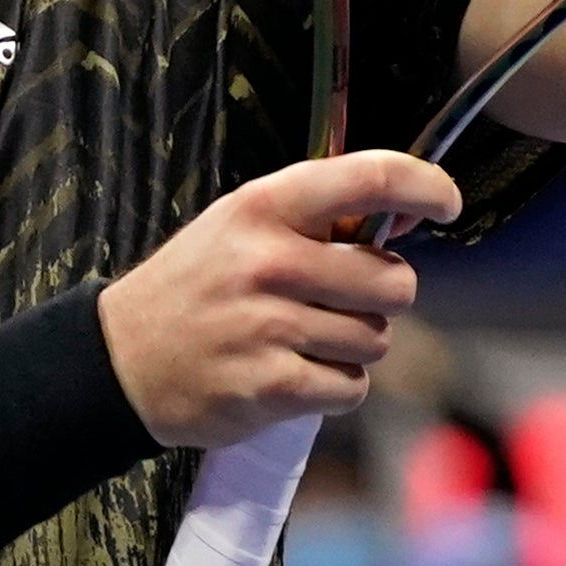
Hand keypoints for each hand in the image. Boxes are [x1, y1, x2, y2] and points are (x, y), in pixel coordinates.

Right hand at [93, 152, 458, 451]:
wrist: (121, 360)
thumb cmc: (194, 288)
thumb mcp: (239, 227)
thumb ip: (313, 217)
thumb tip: (402, 218)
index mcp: (264, 208)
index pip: (371, 177)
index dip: (427, 187)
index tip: (445, 204)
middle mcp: (269, 261)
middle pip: (393, 282)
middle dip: (381, 298)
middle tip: (341, 302)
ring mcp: (269, 326)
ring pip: (376, 341)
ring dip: (353, 347)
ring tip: (304, 341)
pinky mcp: (271, 386)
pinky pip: (351, 388)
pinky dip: (335, 388)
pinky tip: (296, 375)